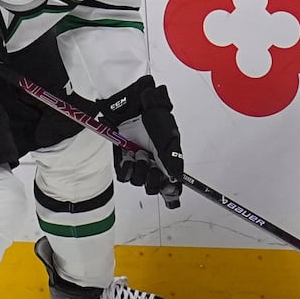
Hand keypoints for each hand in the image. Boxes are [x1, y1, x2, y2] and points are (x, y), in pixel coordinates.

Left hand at [101, 76, 183, 206]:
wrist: (134, 106)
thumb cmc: (154, 118)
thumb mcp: (169, 139)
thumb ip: (173, 160)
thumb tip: (176, 180)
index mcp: (168, 162)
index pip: (171, 186)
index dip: (171, 192)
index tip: (169, 189)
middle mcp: (153, 165)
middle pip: (154, 187)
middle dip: (153, 178)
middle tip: (153, 164)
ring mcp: (138, 164)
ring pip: (138, 182)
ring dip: (140, 169)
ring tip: (140, 153)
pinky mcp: (122, 161)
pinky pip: (123, 175)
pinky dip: (127, 168)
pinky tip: (130, 156)